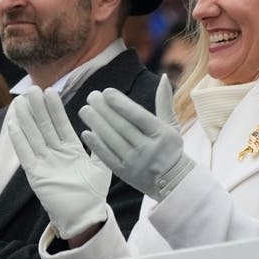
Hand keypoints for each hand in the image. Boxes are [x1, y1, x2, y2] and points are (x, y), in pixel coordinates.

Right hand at [7, 87, 110, 238]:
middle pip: (45, 127)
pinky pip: (26, 155)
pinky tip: (13, 125)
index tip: (50, 91)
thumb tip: (102, 128)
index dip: (55, 109)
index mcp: (71, 150)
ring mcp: (45, 163)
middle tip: (33, 89)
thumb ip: (101, 148)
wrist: (85, 216)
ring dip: (27, 119)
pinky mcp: (36, 175)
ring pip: (33, 136)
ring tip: (20, 101)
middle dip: (39, 108)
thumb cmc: (94, 194)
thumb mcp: (101, 167)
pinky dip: (19, 141)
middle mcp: (56, 154)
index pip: (61, 124)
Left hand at [79, 75, 194, 201]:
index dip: (121, 104)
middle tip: (91, 96)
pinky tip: (86, 133)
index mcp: (161, 134)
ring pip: (113, 140)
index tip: (106, 92)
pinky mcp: (126, 174)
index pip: (138, 116)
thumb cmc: (170, 148)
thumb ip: (164, 102)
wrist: (174, 182)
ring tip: (85, 110)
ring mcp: (137, 163)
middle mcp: (149, 148)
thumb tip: (162, 76)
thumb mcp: (171, 125)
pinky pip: (108, 158)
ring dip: (96, 124)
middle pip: (122, 126)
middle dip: (104, 110)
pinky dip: (97, 145)